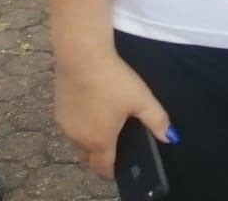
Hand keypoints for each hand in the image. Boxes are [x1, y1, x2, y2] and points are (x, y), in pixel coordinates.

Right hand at [54, 51, 172, 178]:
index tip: (120, 169)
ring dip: (89, 140)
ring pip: (77, 142)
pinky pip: (70, 127)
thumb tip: (170, 137)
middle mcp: (78, 138)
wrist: (81, 57)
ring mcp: (65, 125)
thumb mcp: (142, 99)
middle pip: (89, 157)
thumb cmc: (113, 80)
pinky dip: (80, 125)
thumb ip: (157, 120)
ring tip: (106, 125)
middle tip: (115, 145)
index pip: (103, 168)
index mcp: (99, 141)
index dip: (112, 171)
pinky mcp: (57, 110)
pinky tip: (92, 108)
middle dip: (101, 156)